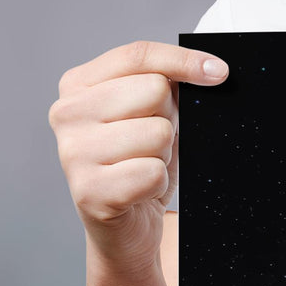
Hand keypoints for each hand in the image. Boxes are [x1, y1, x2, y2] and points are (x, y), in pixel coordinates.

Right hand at [48, 40, 228, 274]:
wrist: (126, 230)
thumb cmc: (138, 167)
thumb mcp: (151, 116)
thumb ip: (165, 84)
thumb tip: (210, 70)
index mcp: (77, 85)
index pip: (138, 55)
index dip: (183, 61)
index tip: (219, 72)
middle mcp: (67, 113)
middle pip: (153, 91)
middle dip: (168, 120)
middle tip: (151, 145)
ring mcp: (73, 153)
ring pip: (157, 133)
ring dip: (163, 155)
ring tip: (143, 167)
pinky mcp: (89, 192)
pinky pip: (153, 172)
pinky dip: (158, 184)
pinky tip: (140, 191)